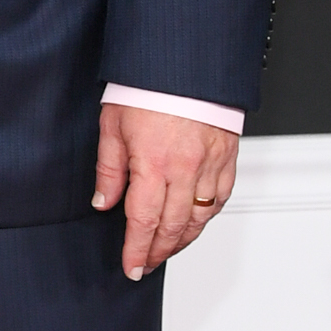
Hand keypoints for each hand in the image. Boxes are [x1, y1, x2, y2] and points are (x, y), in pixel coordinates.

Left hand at [93, 103, 236, 278]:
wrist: (185, 63)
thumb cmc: (147, 88)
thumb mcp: (112, 126)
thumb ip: (109, 170)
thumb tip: (103, 203)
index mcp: (154, 163)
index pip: (144, 220)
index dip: (136, 249)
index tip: (131, 267)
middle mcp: (186, 169)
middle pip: (173, 226)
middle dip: (157, 251)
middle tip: (145, 265)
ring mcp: (210, 164)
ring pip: (200, 217)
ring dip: (182, 240)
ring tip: (165, 250)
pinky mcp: (227, 157)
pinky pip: (220, 198)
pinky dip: (207, 216)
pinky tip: (194, 223)